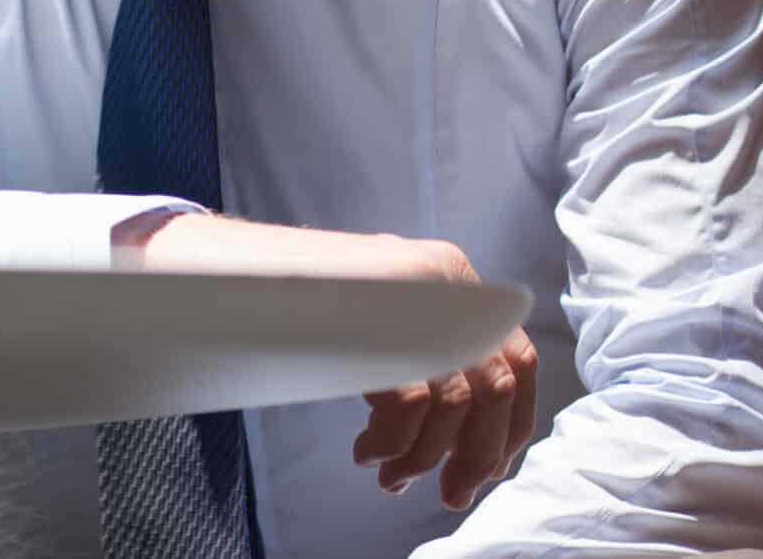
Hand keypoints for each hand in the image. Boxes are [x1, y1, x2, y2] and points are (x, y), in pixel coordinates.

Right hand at [126, 215, 539, 510]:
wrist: (244, 268)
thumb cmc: (310, 301)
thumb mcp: (386, 313)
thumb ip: (430, 345)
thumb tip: (464, 426)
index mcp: (453, 277)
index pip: (518, 358)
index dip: (511, 424)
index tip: (489, 467)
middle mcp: (447, 281)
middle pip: (493, 386)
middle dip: (475, 454)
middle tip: (449, 493)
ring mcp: (416, 295)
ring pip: (454, 400)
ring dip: (424, 455)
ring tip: (390, 476)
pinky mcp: (383, 316)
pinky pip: (410, 401)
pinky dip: (393, 442)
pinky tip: (368, 452)